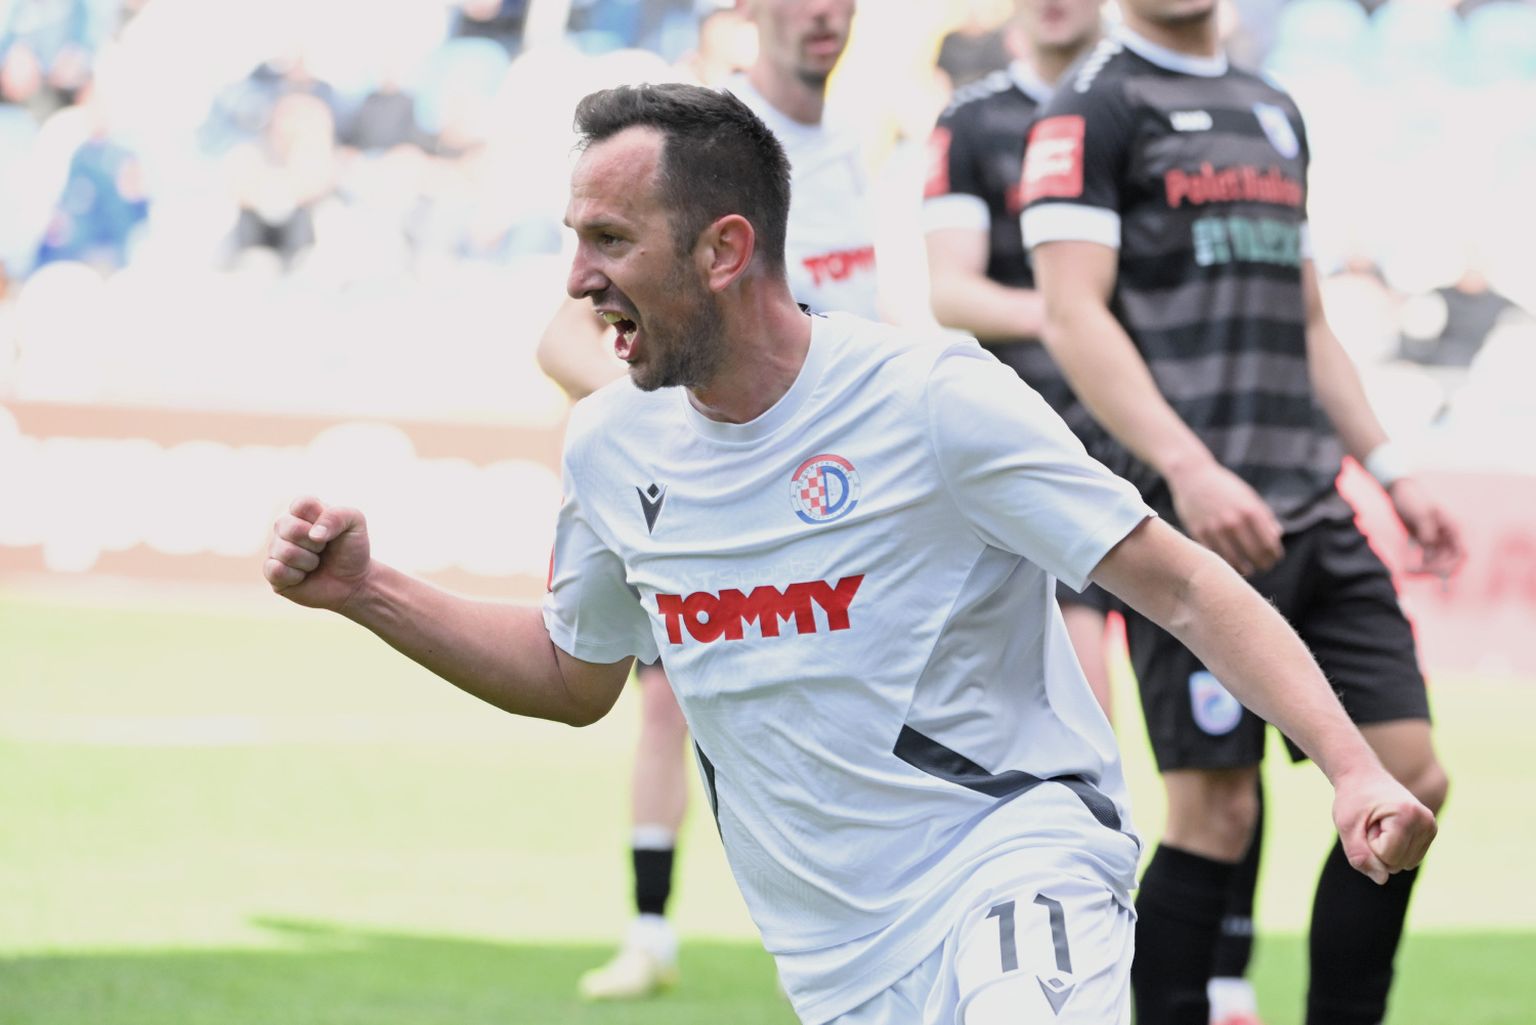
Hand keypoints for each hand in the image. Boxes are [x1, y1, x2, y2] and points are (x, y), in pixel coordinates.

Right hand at [263, 496, 371, 610]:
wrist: (353, 582)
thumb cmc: (351, 549)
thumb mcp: (355, 523)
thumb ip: (337, 516)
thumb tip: (313, 534)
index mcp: (303, 510)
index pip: (302, 503)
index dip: (320, 519)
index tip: (332, 529)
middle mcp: (285, 527)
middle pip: (290, 527)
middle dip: (316, 544)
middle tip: (324, 548)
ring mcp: (276, 549)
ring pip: (285, 551)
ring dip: (309, 562)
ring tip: (316, 563)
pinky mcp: (273, 573)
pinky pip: (275, 570)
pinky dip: (296, 576)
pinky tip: (303, 576)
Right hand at [1167, 460, 1284, 575]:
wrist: (1192, 476)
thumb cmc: (1224, 486)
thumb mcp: (1248, 495)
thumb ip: (1264, 516)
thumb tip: (1277, 536)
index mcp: (1250, 511)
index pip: (1269, 544)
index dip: (1274, 555)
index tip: (1274, 558)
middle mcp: (1234, 521)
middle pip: (1255, 555)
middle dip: (1263, 564)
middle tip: (1264, 567)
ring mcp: (1215, 528)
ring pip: (1235, 560)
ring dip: (1245, 569)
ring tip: (1249, 570)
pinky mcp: (1199, 533)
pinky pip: (1216, 556)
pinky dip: (1225, 563)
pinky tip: (1230, 564)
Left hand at [1331, 768, 1436, 884]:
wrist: (1363, 777)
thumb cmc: (1353, 800)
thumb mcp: (1346, 826)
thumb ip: (1360, 856)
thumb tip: (1382, 880)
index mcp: (1408, 815)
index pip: (1387, 857)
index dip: (1369, 843)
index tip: (1366, 821)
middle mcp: (1426, 821)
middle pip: (1396, 863)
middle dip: (1377, 847)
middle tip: (1372, 822)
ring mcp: (1431, 826)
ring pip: (1403, 864)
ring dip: (1386, 849)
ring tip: (1380, 824)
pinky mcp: (1430, 832)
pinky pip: (1409, 859)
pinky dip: (1395, 849)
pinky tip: (1389, 828)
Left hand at [1386, 477, 1464, 578]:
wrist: (1399, 492)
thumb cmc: (1412, 499)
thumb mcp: (1419, 513)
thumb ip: (1426, 529)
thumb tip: (1430, 543)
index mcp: (1453, 528)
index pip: (1461, 552)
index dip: (1451, 565)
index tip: (1434, 571)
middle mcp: (1449, 536)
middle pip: (1449, 561)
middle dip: (1434, 570)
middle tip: (1413, 573)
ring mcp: (1439, 540)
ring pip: (1438, 563)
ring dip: (1425, 570)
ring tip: (1406, 572)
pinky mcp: (1427, 543)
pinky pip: (1428, 560)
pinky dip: (1420, 566)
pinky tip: (1407, 570)